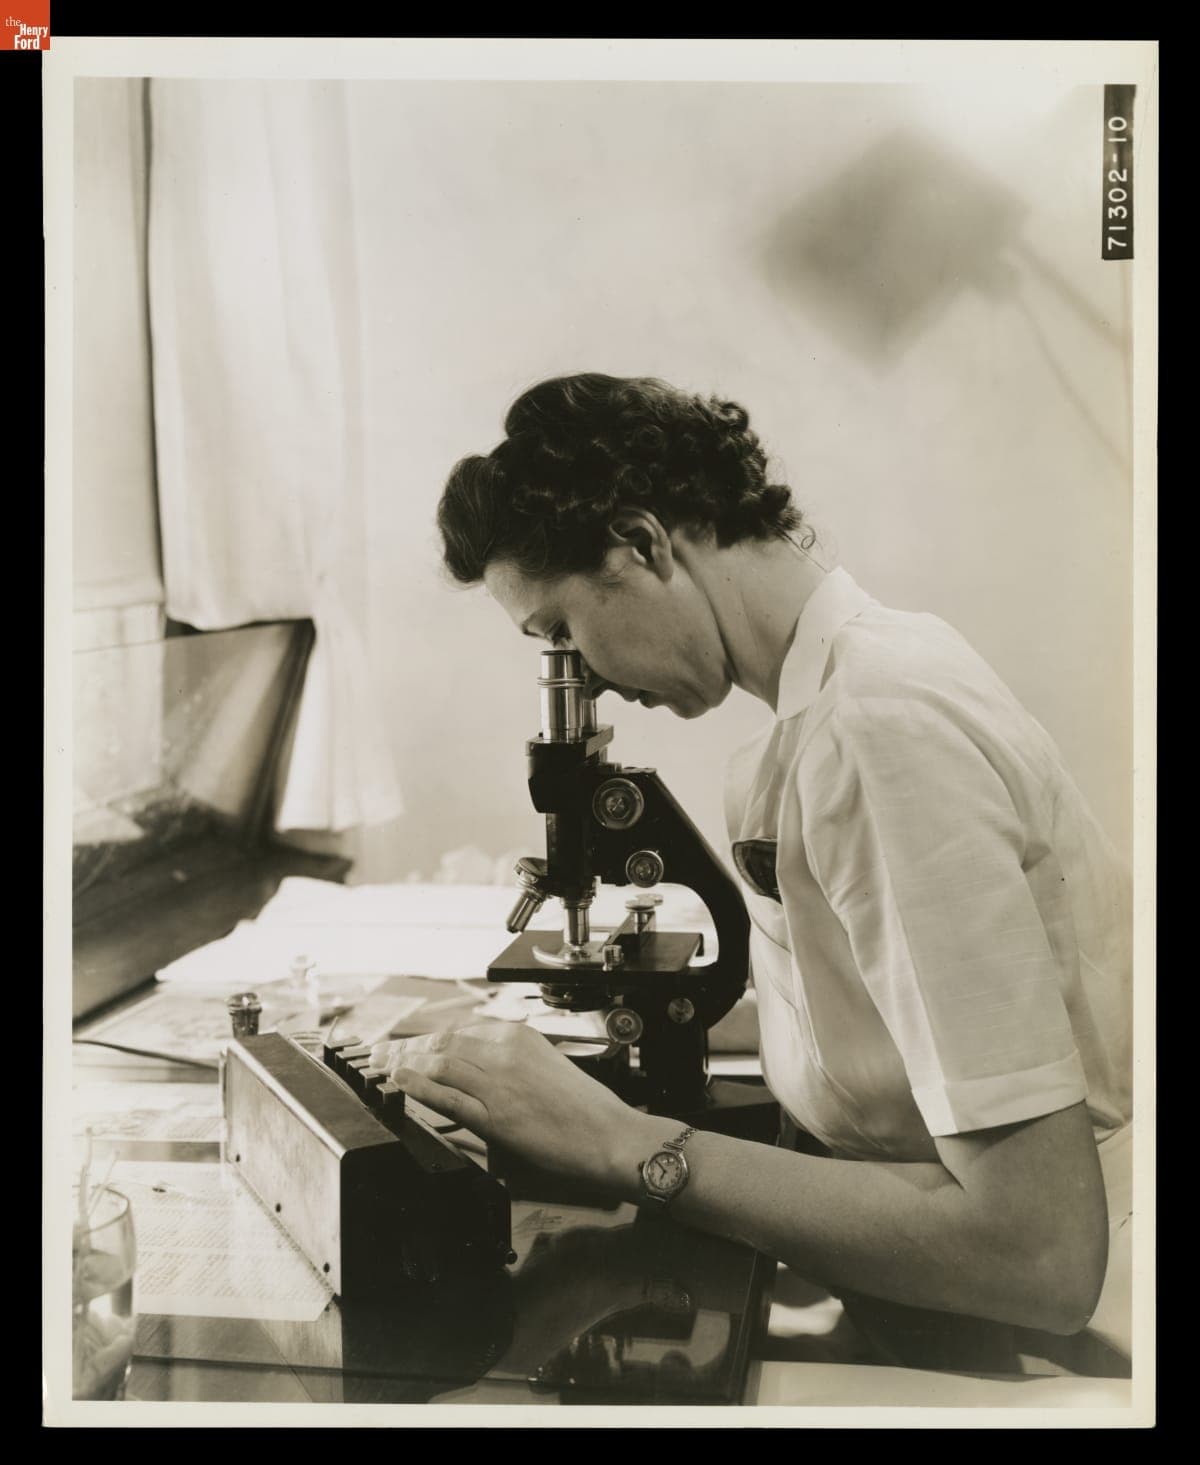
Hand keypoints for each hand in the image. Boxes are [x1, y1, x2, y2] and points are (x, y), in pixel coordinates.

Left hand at [371, 1023, 652, 1189]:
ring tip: (379, 1067)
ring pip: (440, 1062)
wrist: (611, 1137)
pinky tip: (400, 1081)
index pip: (458, 1030)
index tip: (403, 1042)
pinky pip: (449, 1095)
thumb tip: (475, 1076)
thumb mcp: (545, 1071)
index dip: (424, 1036)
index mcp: (519, 1037)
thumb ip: (509, 1068)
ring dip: (403, 1063)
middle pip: (442, 1041)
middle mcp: (507, 1051)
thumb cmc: (585, 1112)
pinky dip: (419, 1085)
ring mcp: (500, 1082)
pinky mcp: (497, 1116)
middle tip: (378, 1052)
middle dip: (405, 1046)